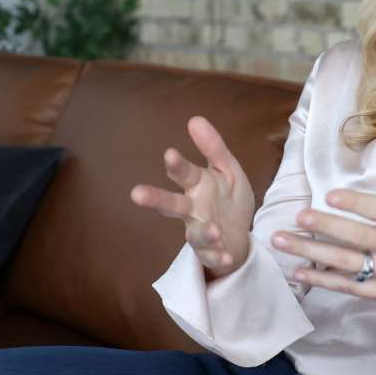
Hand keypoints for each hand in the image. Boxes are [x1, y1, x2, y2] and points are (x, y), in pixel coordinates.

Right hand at [130, 116, 255, 278]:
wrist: (239, 236)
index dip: (176, 164)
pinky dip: (220, 256)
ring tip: (214, 230)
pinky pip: (214, 255)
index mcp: (197, 185)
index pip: (183, 173)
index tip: (169, 153)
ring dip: (204, 232)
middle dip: (155, 199)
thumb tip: (194, 118)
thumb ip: (214, 148)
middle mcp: (193, 209)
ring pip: (195, 234)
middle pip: (171, 205)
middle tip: (136, 194)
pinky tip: (226, 255)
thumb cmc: (228, 199)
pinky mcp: (213, 252)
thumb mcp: (227, 170)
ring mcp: (201, 232)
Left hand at [272, 129, 375, 304]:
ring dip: (311, 252)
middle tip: (299, 216)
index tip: (331, 196)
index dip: (356, 204)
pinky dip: (323, 280)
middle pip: (357, 237)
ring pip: (346, 263)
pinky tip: (299, 271)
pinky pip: (350, 287)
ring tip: (282, 241)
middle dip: (326, 227)